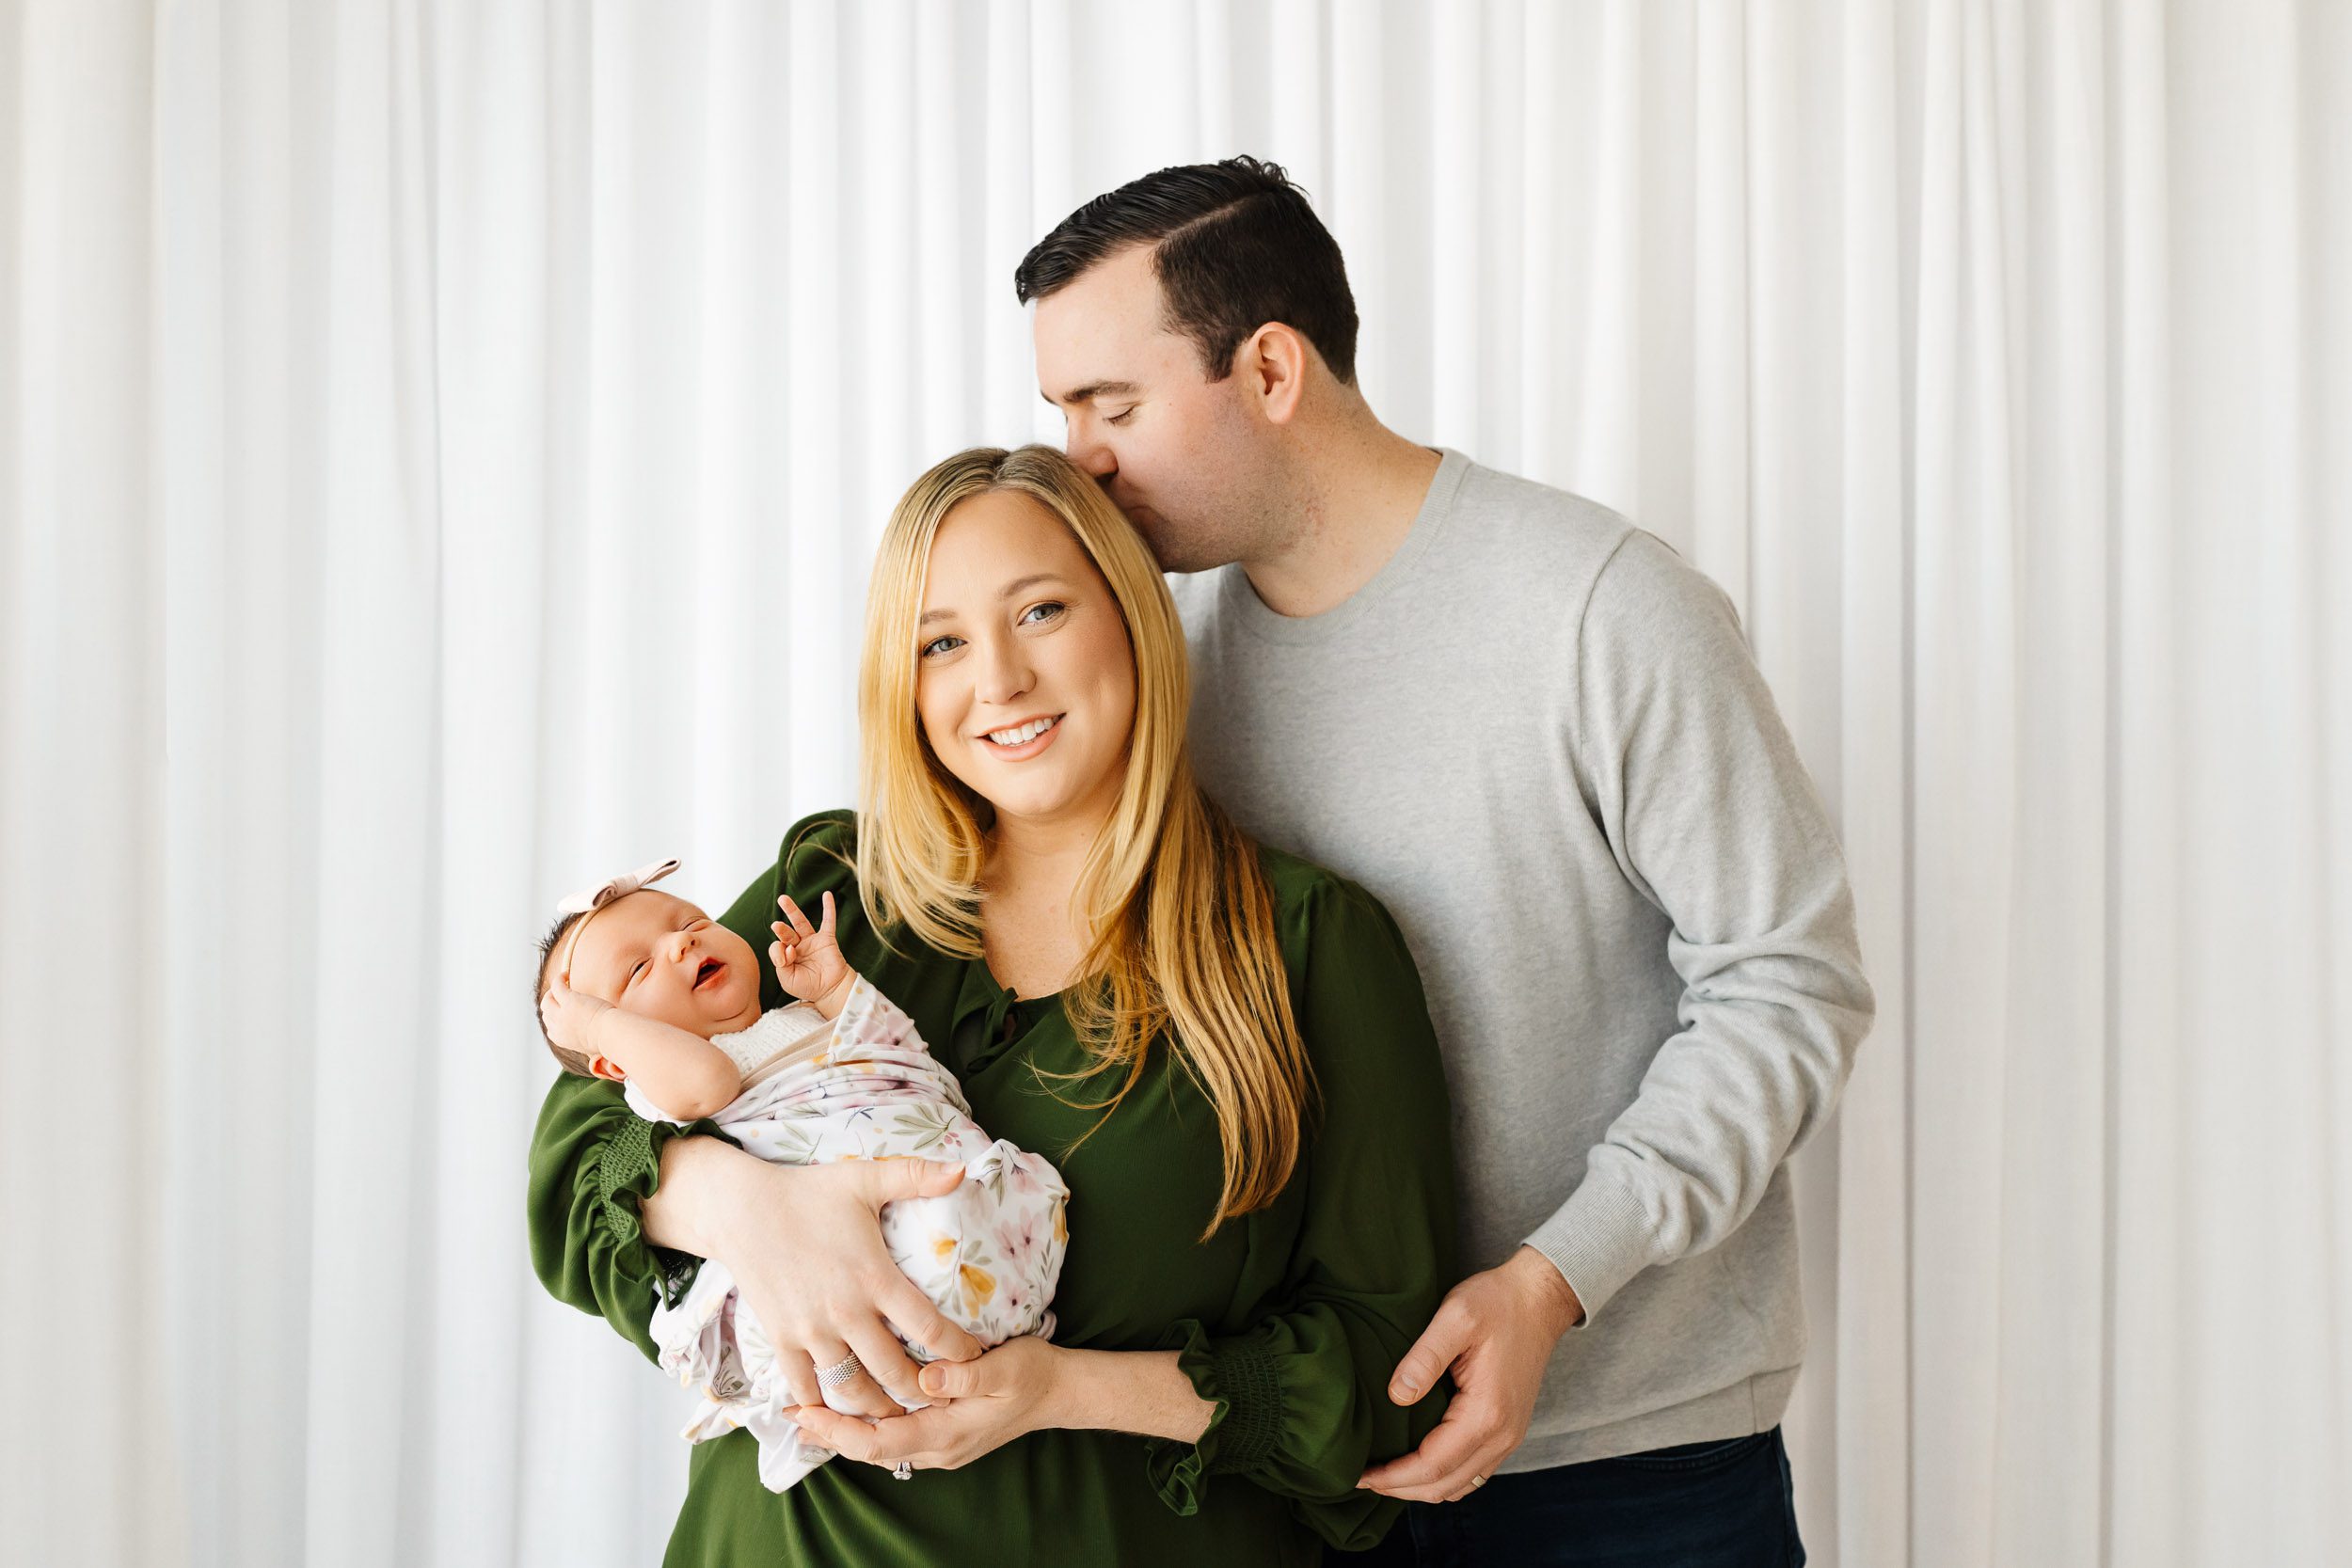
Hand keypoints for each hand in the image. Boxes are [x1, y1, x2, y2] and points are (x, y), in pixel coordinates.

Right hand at [538, 973, 614, 1058]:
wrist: (611, 1034)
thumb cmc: (608, 1039)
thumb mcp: (592, 1046)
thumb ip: (586, 1042)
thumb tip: (595, 1053)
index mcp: (561, 1039)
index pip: (550, 1028)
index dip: (554, 1018)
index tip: (562, 1010)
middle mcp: (557, 1027)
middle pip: (546, 1012)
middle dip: (551, 1003)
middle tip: (561, 994)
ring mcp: (562, 1014)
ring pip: (547, 999)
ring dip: (552, 990)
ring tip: (563, 981)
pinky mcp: (569, 1001)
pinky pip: (557, 986)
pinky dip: (559, 979)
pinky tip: (566, 974)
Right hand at [712, 1154, 984, 1419]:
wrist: (740, 1209)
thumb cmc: (808, 1191)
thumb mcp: (865, 1178)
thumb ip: (917, 1175)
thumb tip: (965, 1168)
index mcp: (875, 1278)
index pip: (930, 1328)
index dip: (958, 1350)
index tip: (974, 1357)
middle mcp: (846, 1313)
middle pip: (895, 1372)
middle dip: (923, 1392)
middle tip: (941, 1397)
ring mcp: (811, 1331)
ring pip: (853, 1389)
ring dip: (879, 1407)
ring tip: (899, 1413)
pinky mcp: (781, 1340)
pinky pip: (805, 1388)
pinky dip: (825, 1406)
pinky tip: (842, 1414)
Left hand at [771, 891, 851, 1011]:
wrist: (831, 991)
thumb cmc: (808, 987)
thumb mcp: (787, 979)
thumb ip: (781, 963)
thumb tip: (788, 947)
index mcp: (787, 956)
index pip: (777, 947)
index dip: (779, 952)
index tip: (787, 961)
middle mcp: (798, 946)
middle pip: (786, 932)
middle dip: (780, 929)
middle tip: (775, 925)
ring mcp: (812, 941)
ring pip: (800, 922)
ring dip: (792, 910)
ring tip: (782, 899)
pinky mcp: (827, 939)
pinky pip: (828, 921)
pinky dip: (828, 908)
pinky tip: (827, 895)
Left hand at [789, 1335, 1065, 1473]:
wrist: (1058, 1392)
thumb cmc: (1031, 1374)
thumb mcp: (1003, 1367)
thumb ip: (962, 1374)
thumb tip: (924, 1378)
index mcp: (945, 1433)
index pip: (877, 1442)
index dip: (836, 1430)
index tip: (803, 1413)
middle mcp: (937, 1447)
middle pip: (869, 1449)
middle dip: (829, 1432)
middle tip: (789, 1411)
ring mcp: (940, 1445)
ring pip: (880, 1446)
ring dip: (845, 1430)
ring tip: (810, 1408)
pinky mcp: (943, 1435)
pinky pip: (895, 1437)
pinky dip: (867, 1425)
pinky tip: (853, 1405)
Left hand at [1357, 1246, 1583, 1502]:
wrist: (1539, 1299)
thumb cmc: (1498, 1302)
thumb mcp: (1455, 1316)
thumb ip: (1424, 1358)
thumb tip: (1397, 1396)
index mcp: (1486, 1414)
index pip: (1432, 1465)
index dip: (1392, 1476)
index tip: (1358, 1474)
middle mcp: (1502, 1436)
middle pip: (1445, 1486)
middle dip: (1400, 1489)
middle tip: (1361, 1479)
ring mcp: (1508, 1436)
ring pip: (1460, 1485)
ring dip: (1421, 1488)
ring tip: (1384, 1476)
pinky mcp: (1507, 1430)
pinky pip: (1472, 1472)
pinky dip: (1442, 1477)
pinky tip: (1417, 1464)